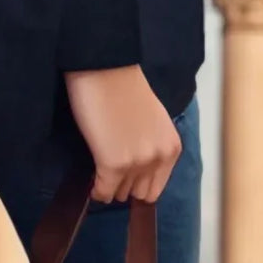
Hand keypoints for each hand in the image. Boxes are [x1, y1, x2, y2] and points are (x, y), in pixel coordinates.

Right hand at [63, 64, 182, 204]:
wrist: (103, 67)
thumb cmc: (123, 85)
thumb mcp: (152, 120)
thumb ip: (151, 144)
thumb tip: (137, 165)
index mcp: (171, 147)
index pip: (156, 186)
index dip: (138, 181)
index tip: (124, 175)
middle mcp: (158, 158)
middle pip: (140, 193)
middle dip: (125, 185)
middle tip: (110, 170)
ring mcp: (136, 164)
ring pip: (121, 194)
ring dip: (110, 185)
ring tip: (100, 168)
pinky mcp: (113, 165)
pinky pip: (103, 191)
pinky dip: (96, 189)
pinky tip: (91, 180)